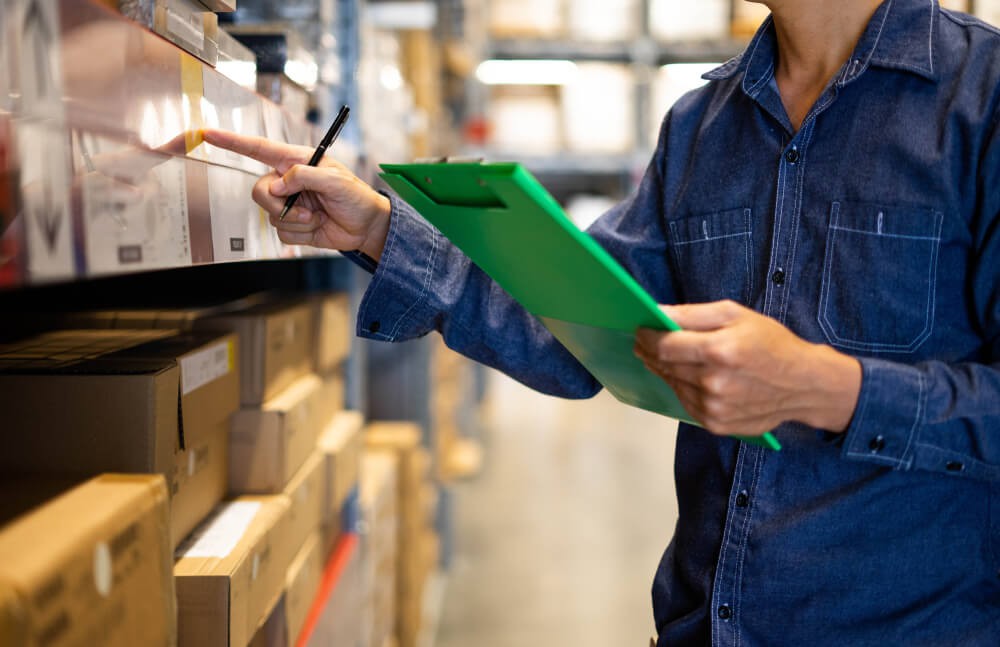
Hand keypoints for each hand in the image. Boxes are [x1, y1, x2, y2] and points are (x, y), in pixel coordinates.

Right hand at [200, 129, 390, 258]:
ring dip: (297, 221)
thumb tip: (277, 185)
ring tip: (319, 217)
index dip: (232, 142)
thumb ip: (304, 176)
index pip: (258, 149)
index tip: (208, 133)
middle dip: (279, 205)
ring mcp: (288, 204)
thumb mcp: (336, 180)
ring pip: (270, 215)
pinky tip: (317, 227)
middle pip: (259, 191)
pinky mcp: (291, 225)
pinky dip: (300, 234)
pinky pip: (281, 233)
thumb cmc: (356, 197)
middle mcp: (287, 181)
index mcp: (295, 161)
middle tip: (306, 211)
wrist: (366, 227)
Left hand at [634, 300, 861, 436]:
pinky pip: (686, 403)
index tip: (640, 329)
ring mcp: (714, 407)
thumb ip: (693, 314)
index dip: (646, 336)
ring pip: (672, 385)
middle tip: (645, 342)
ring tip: (668, 357)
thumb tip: (657, 312)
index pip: (665, 345)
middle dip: (650, 352)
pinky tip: (690, 376)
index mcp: (720, 351)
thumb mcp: (736, 314)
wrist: (805, 385)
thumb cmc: (772, 344)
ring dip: (665, 370)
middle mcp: (714, 382)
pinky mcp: (716, 424)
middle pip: (665, 366)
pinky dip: (682, 388)